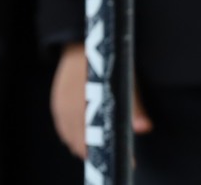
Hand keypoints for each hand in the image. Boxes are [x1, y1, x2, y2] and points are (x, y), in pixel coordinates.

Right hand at [49, 42, 152, 161]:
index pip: (100, 138)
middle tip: (117, 152)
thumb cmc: (108, 59)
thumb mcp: (125, 80)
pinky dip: (75, 139)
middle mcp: (71, 108)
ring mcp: (61, 108)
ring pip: (73, 141)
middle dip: (101, 152)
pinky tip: (86, 137)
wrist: (81, 41)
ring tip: (103, 147)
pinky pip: (64, 132)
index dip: (114, 151)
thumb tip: (144, 128)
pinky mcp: (56, 106)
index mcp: (90, 102)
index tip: (128, 159)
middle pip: (84, 145)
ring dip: (87, 147)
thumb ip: (134, 107)